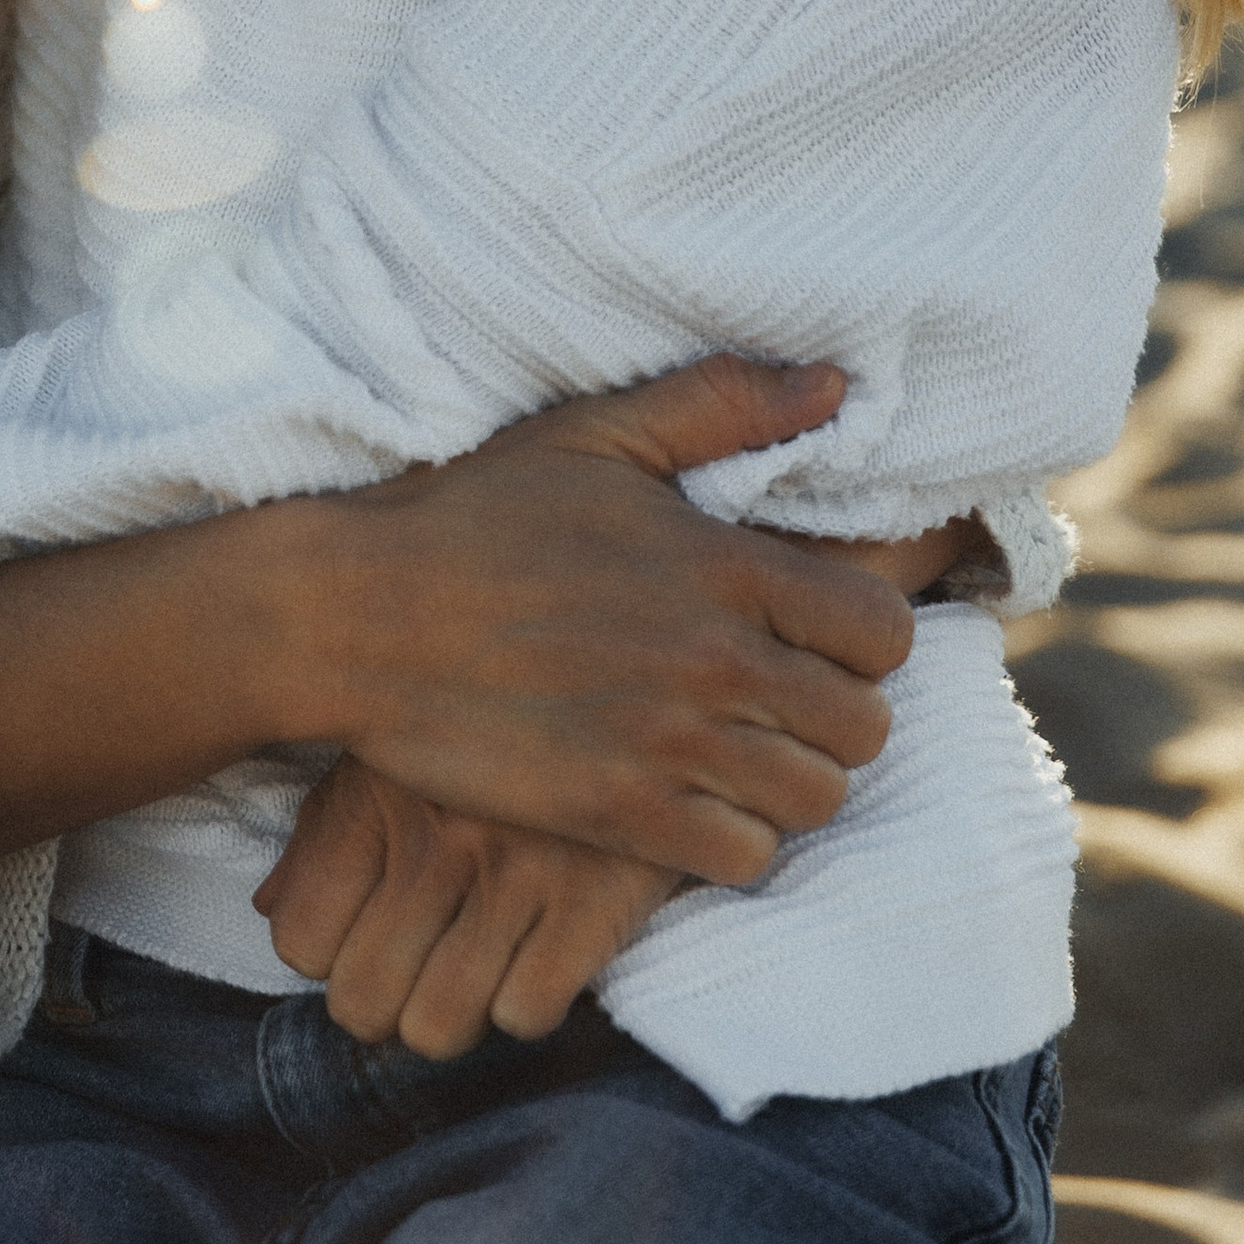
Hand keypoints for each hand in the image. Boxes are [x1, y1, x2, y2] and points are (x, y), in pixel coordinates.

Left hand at [256, 755, 675, 1060]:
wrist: (652, 674)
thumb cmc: (502, 717)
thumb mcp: (400, 747)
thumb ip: (325, 830)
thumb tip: (268, 913)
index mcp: (378, 791)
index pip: (299, 939)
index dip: (326, 958)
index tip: (361, 938)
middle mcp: (439, 834)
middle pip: (360, 1002)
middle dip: (384, 1006)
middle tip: (415, 974)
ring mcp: (518, 872)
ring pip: (437, 1027)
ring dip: (451, 1016)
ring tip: (473, 971)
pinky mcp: (597, 902)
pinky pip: (525, 1015)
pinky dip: (527, 1003)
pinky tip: (536, 955)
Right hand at [305, 358, 915, 886]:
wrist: (360, 615)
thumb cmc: (476, 516)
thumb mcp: (596, 434)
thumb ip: (721, 404)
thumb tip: (835, 384)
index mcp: (723, 565)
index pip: (883, 630)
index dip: (862, 638)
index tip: (813, 635)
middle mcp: (714, 660)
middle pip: (864, 729)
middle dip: (833, 716)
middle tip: (775, 701)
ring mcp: (668, 745)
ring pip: (814, 800)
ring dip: (788, 782)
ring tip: (738, 755)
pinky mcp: (618, 814)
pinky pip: (742, 859)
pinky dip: (731, 840)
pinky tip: (689, 802)